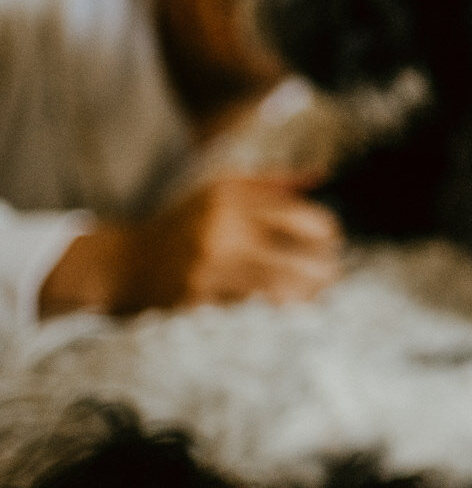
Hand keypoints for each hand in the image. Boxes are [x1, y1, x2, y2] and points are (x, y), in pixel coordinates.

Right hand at [38, 176, 343, 316]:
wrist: (126, 263)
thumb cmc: (185, 224)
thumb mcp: (222, 190)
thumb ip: (275, 184)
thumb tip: (323, 174)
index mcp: (232, 197)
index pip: (307, 219)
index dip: (329, 234)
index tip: (329, 244)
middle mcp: (222, 229)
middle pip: (305, 259)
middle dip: (325, 271)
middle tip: (328, 276)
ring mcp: (210, 266)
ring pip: (286, 290)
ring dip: (307, 297)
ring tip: (313, 296)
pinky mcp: (200, 300)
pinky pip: (255, 311)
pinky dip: (275, 313)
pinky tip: (283, 312)